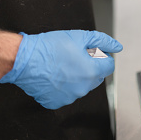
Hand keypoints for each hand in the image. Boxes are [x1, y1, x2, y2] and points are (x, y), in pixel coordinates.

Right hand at [0, 30, 122, 109]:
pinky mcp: (56, 102)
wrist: (23, 60)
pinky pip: (67, 94)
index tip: (92, 51)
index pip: (109, 65)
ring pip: (82, 86)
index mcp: (92, 72)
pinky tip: (55, 75)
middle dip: (91, 66)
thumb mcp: (79, 37)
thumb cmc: (49, 48)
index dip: (101, 56)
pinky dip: (64, 86)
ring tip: (62, 65)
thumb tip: (116, 47)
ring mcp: (70, 97)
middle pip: (97, 76)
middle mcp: (83, 88)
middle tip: (75, 56)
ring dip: (77, 76)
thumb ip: (102, 41)